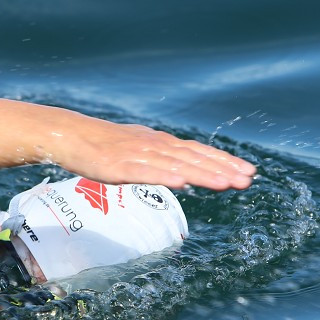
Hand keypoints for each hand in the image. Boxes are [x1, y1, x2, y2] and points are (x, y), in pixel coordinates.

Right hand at [54, 120, 255, 190]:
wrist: (70, 135)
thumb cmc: (104, 146)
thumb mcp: (139, 150)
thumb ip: (162, 160)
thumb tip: (186, 174)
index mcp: (161, 143)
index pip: (199, 152)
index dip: (224, 161)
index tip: (248, 171)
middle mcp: (155, 146)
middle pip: (194, 158)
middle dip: (223, 169)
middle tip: (248, 179)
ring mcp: (139, 155)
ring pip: (177, 165)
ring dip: (203, 174)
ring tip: (227, 184)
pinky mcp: (120, 167)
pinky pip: (146, 173)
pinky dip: (166, 176)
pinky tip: (184, 183)